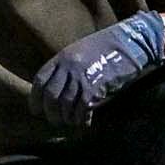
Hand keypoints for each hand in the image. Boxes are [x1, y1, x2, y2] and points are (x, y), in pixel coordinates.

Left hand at [34, 12, 164, 122]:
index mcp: (62, 57)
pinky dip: (81, 118)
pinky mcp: (96, 86)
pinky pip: (82, 108)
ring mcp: (81, 76)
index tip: (36, 110)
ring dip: (65, 118)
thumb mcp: (80, 52)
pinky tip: (84, 122)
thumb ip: (66, 67)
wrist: (129, 42)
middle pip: (50, 96)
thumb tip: (58, 90)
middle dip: (50, 112)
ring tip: (69, 123)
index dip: (35, 98)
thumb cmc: (107, 47)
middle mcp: (68, 66)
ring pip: (64, 104)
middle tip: (54, 121)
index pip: (40, 80)